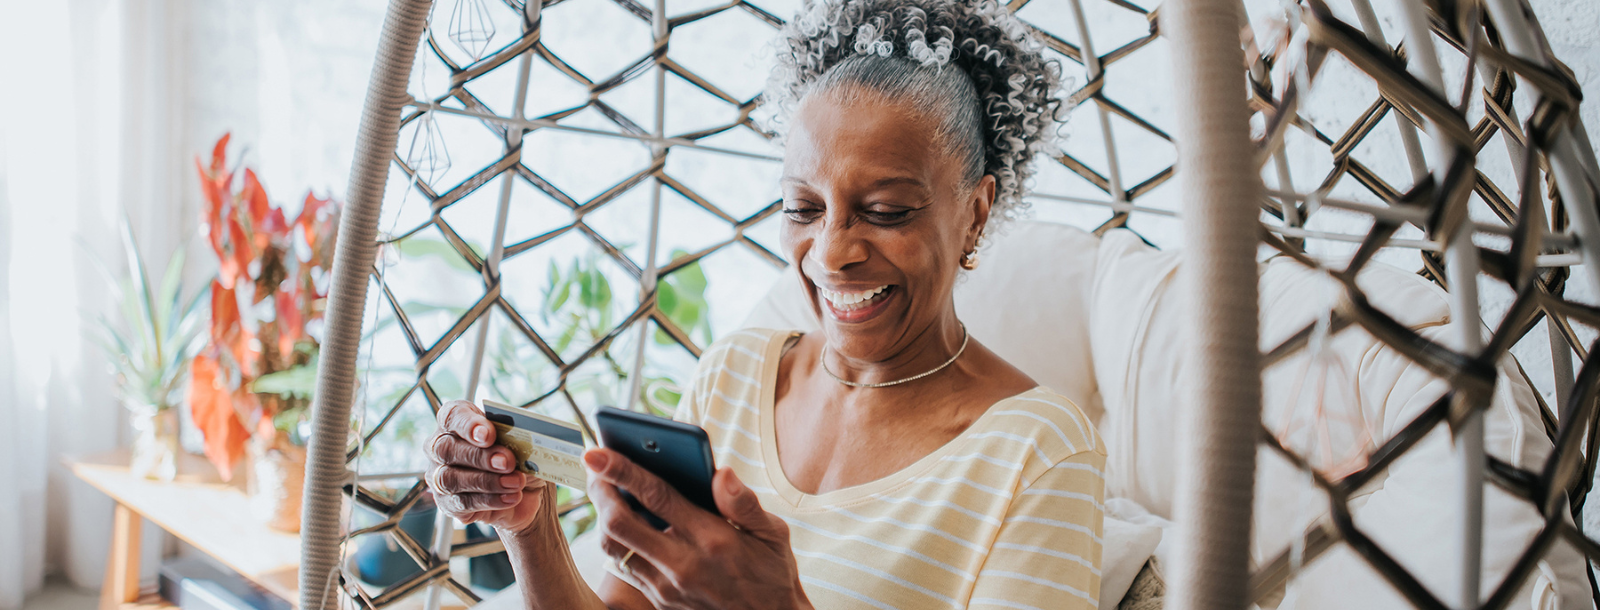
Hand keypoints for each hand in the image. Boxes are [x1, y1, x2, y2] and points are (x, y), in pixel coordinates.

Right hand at [425, 400, 548, 536]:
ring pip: (450, 478)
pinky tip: (511, 497)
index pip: (452, 416)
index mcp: (457, 420)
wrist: (524, 491)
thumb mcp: (523, 444)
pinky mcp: (447, 504)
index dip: (468, 425)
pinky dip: (489, 500)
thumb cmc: (518, 457)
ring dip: (486, 481)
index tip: (489, 434)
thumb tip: (523, 444)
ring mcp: (438, 477)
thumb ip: (518, 439)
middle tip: (507, 462)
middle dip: (480, 456)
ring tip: (515, 482)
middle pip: (446, 449)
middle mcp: (440, 447)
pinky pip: (461, 503)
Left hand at [584, 448, 812, 609]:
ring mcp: (667, 587)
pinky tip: (621, 520)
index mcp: (712, 539)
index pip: (656, 496)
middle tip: (593, 466)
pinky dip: (615, 541)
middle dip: (599, 490)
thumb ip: (744, 503)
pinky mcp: (660, 600)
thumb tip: (722, 473)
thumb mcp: (774, 534)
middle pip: (620, 523)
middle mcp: (683, 565)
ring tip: (603, 489)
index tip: (597, 451)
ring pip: (614, 548)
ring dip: (601, 515)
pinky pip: (625, 567)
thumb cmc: (772, 572)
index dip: (622, 470)